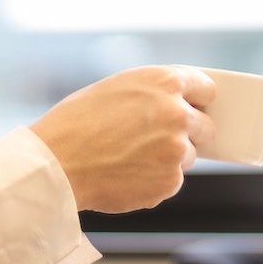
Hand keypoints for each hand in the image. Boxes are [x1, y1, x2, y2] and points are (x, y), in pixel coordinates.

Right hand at [29, 65, 215, 212]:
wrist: (57, 164)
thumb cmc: (76, 123)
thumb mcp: (117, 88)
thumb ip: (154, 94)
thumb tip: (179, 104)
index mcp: (165, 82)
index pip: (206, 88)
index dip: (198, 100)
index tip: (195, 107)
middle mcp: (178, 113)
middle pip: (205, 126)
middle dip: (188, 133)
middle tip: (159, 139)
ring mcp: (177, 150)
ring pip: (187, 156)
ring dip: (167, 159)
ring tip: (128, 157)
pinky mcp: (170, 181)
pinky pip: (171, 181)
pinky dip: (153, 181)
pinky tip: (125, 174)